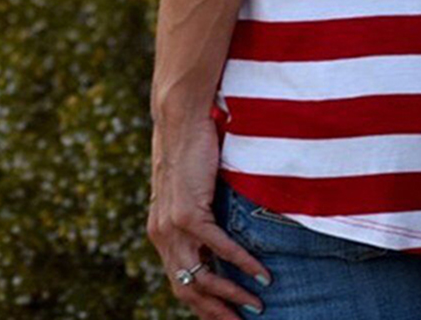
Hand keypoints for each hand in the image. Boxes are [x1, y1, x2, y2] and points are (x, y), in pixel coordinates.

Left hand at [147, 112, 271, 318]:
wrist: (180, 119)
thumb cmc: (190, 147)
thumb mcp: (190, 187)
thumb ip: (198, 209)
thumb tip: (220, 224)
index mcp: (161, 232)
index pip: (180, 281)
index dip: (202, 304)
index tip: (225, 316)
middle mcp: (162, 235)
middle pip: (188, 289)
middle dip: (216, 312)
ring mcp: (172, 226)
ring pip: (202, 275)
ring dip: (231, 295)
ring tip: (256, 306)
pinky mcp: (188, 211)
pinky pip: (218, 247)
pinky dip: (241, 263)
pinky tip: (260, 273)